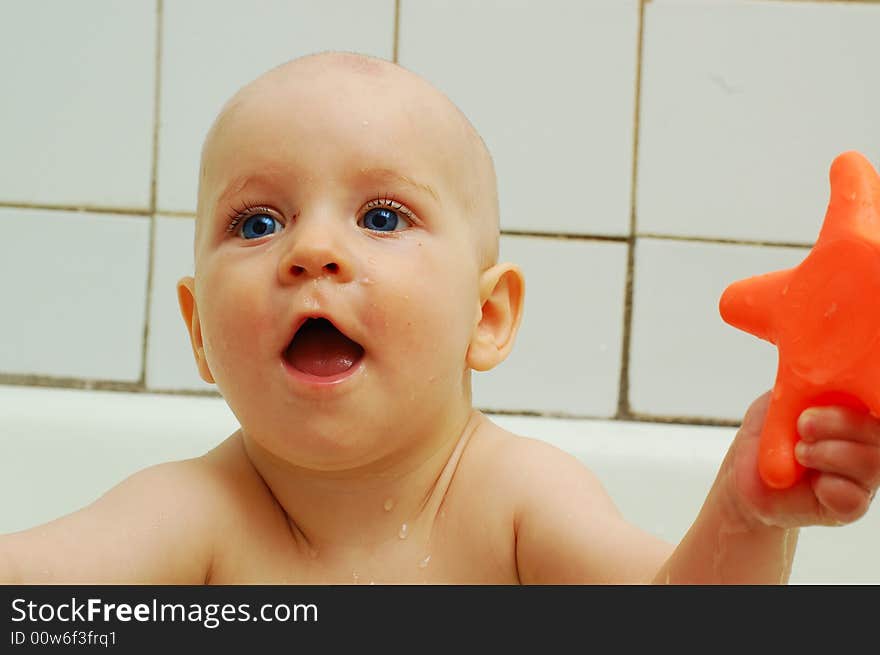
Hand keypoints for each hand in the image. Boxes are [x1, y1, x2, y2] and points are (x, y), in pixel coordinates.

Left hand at [725, 391, 879, 528]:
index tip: (844, 392)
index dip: (868, 396)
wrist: (743, 481)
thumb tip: (815, 369)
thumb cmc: (765, 438)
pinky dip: (829, 486)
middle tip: (803, 424)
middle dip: (841, 422)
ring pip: (872, 463)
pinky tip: (811, 482)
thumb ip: (800, 386)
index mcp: (853, 410)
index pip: (875, 400)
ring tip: (799, 452)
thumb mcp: (776, 401)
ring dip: (829, 453)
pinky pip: (853, 498)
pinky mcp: (847, 507)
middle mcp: (865, 443)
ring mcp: (860, 477)